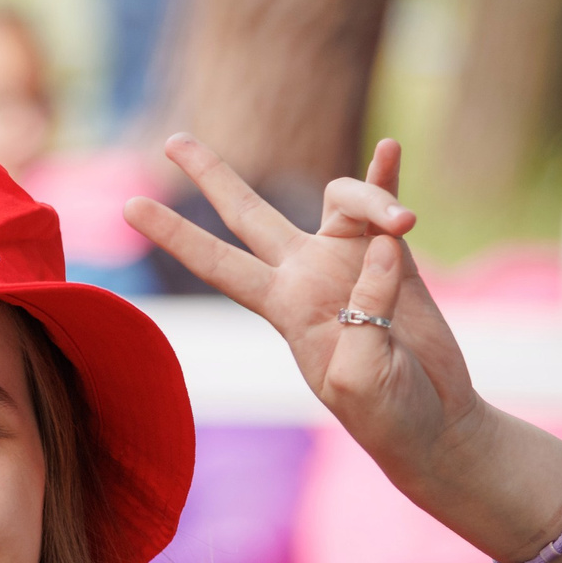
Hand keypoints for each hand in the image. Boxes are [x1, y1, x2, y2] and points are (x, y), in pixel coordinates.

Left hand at [124, 136, 482, 477]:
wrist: (432, 423)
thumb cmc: (385, 414)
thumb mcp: (361, 376)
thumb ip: (367, 314)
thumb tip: (380, 246)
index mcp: (282, 308)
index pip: (217, 264)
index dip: (176, 234)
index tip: (128, 206)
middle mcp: (305, 275)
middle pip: (248, 213)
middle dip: (212, 176)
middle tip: (173, 139)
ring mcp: (348, 261)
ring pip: (339, 200)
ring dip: (370, 198)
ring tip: (405, 222)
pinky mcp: (395, 256)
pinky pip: (385, 202)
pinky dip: (385, 176)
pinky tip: (389, 149)